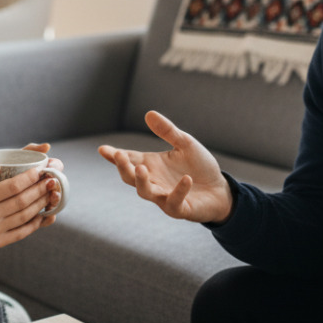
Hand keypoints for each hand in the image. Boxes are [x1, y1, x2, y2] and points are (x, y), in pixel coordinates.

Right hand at [0, 143, 63, 250]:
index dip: (30, 177)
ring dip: (41, 204)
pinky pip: (20, 233)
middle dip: (41, 189)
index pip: (13, 186)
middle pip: (22, 201)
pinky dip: (35, 224)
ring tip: (52, 194)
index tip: (41, 169)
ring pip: (24, 216)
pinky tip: (44, 215)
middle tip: (53, 179)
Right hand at [97, 111, 232, 223]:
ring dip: (142, 181)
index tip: (102, 149)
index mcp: (151, 165)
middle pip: (130, 177)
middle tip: (119, 155)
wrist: (220, 189)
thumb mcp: (185, 144)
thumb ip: (168, 131)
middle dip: (123, 167)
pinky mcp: (179, 209)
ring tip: (141, 168)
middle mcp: (153, 181)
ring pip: (145, 192)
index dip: (115, 156)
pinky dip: (179, 190)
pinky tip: (186, 179)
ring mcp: (164, 197)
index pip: (129, 160)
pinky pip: (175, 201)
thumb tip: (149, 113)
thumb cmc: (200, 167)